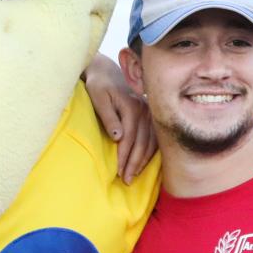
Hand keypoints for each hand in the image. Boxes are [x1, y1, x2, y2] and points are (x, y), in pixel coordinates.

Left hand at [82, 53, 155, 181]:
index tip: (118, 172)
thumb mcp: (98, 97)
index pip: (129, 138)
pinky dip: (149, 153)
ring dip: (142, 161)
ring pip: (150, 142)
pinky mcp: (149, 116)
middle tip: (126, 180)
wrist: (106, 72)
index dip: (123, 156)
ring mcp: (149, 113)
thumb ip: (108, 116)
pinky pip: (154, 138)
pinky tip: (143, 164)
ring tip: (133, 176)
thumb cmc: (99, 86)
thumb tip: (118, 136)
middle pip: (142, 142)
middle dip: (134, 163)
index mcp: (132, 106)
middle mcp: (144, 110)